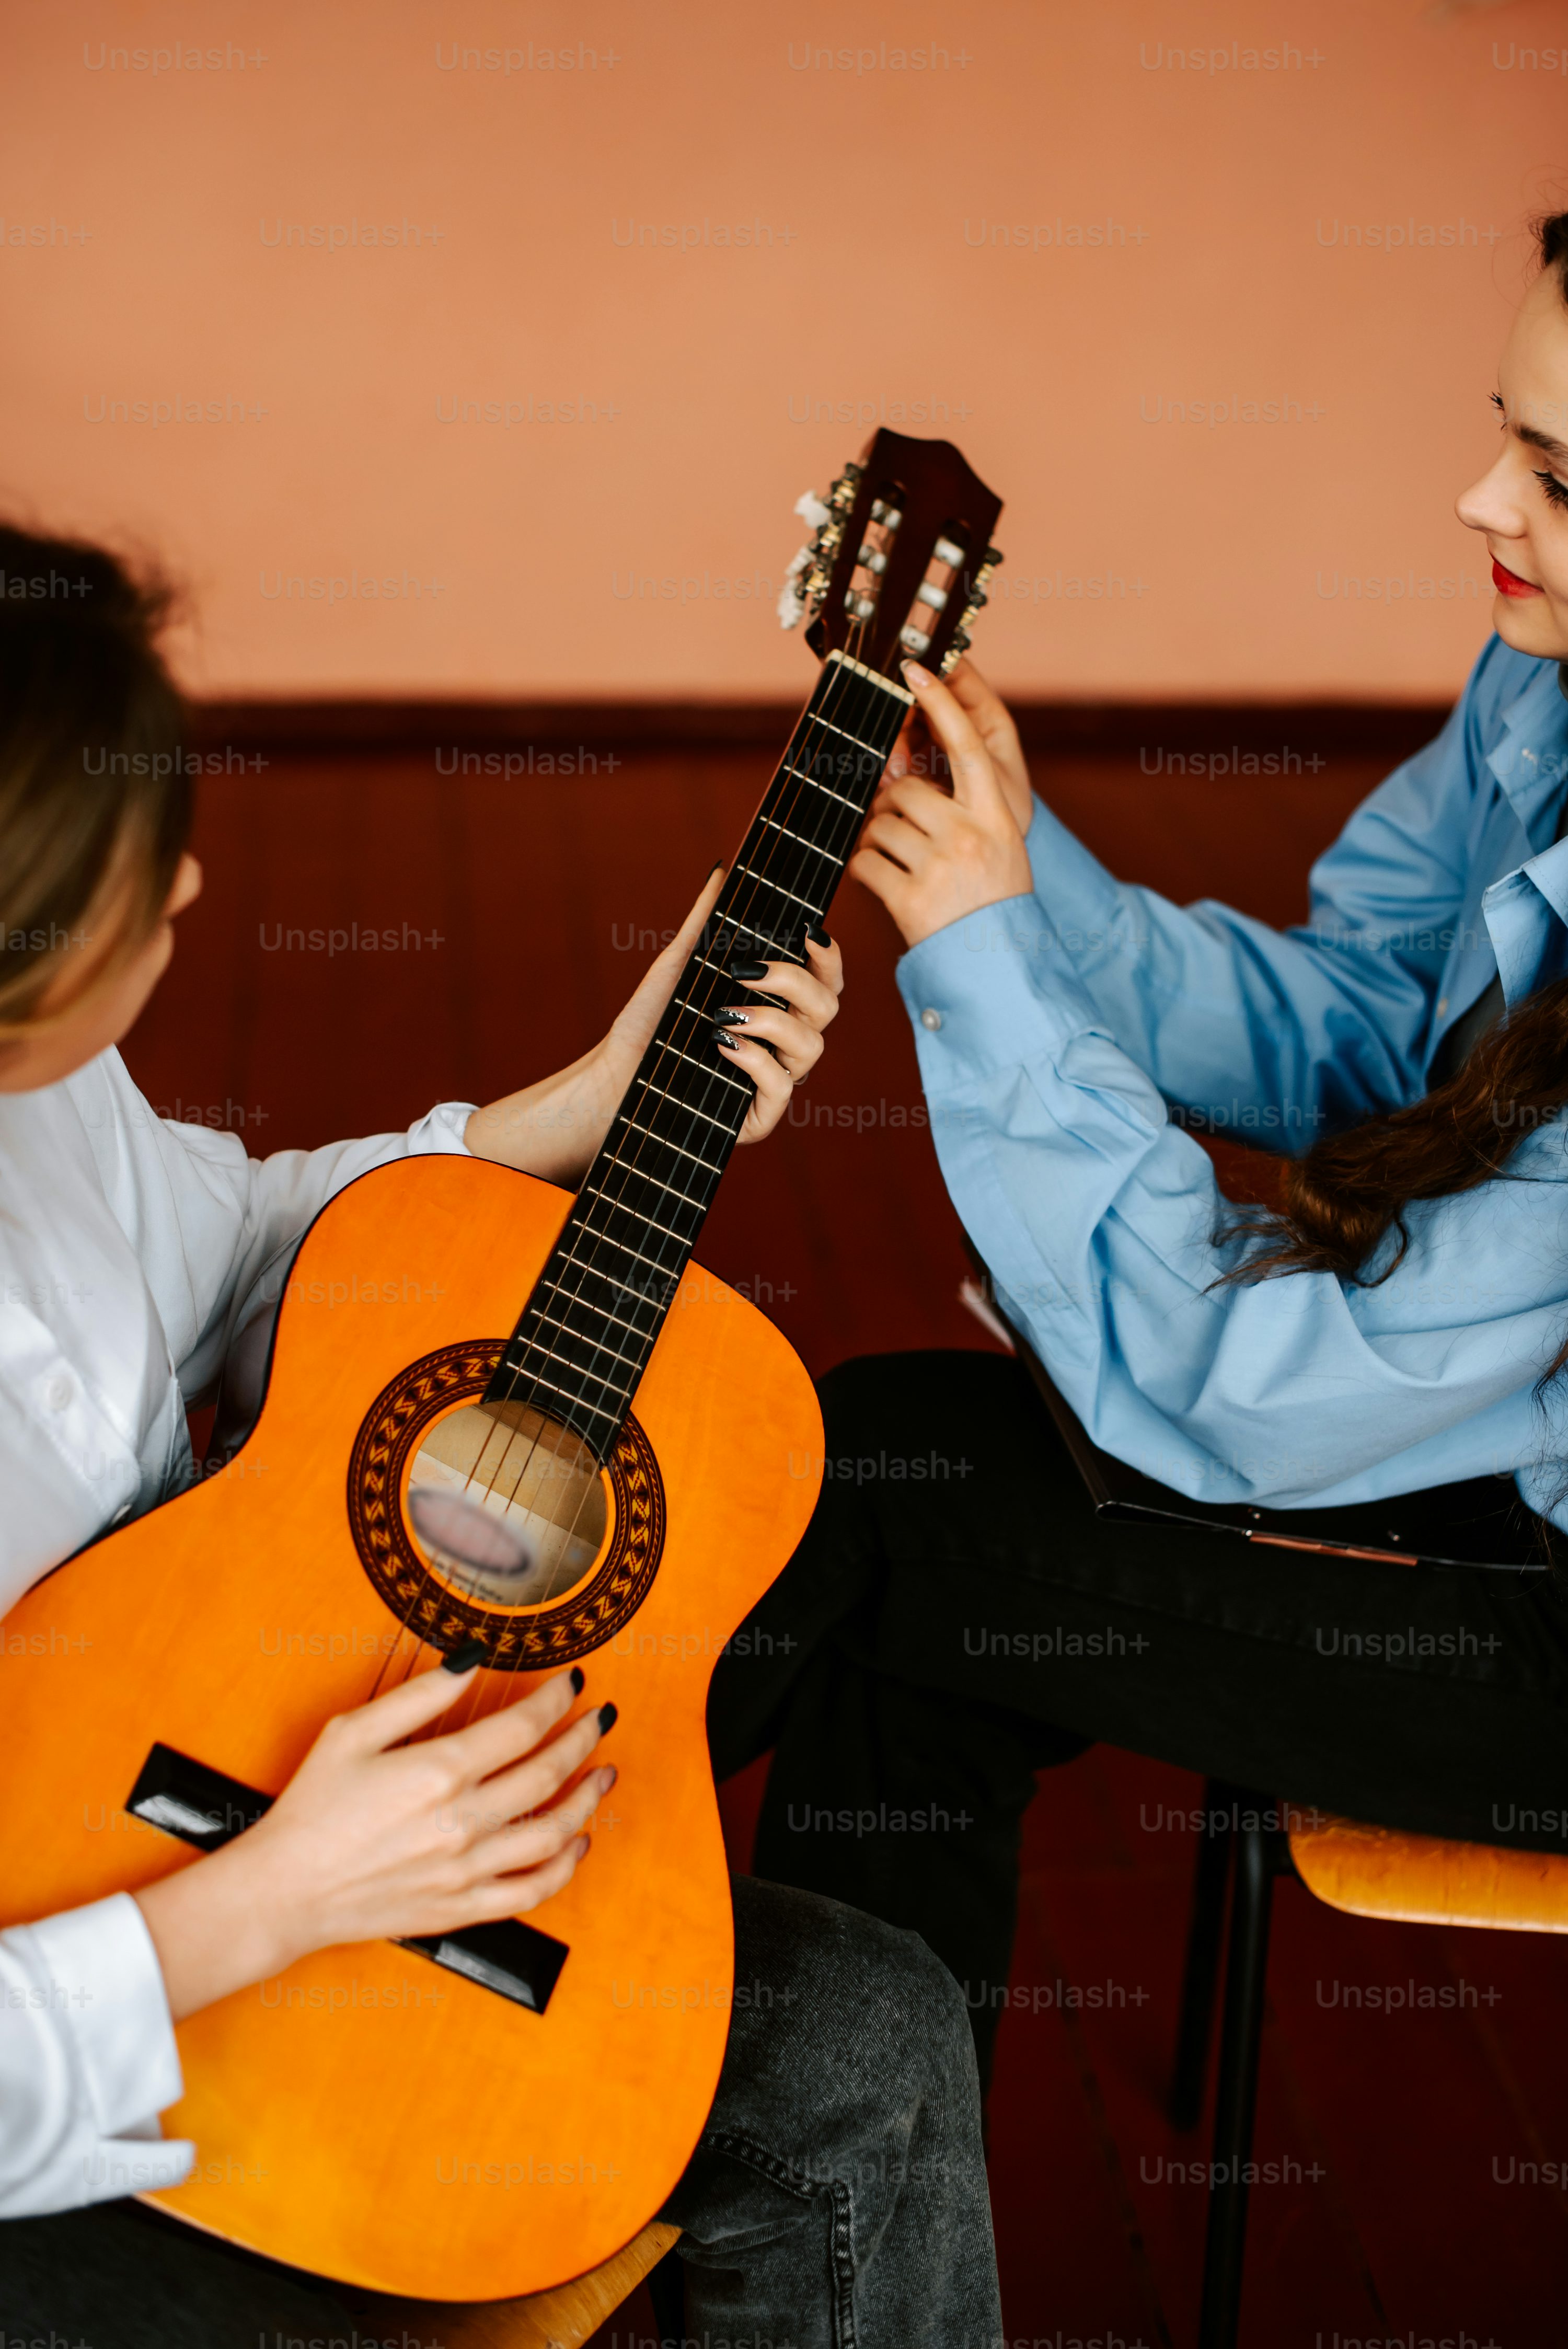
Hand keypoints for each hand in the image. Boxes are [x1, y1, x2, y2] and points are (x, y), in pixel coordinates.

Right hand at [135, 1665, 612, 2020]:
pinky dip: (564, 1867)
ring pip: (553, 1834)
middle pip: (549, 1774)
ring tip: (603, 1775)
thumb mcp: (353, 1732)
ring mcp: (465, 1871)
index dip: (558, 1700)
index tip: (573, 1684)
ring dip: (588, 1801)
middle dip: (585, 1739)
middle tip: (602, 1719)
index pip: (523, 1727)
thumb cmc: (312, 1808)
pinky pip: (532, 1892)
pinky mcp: (461, 1908)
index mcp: (437, 1772)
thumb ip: (420, 1695)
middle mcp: (460, 1822)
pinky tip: (576, 1843)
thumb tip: (471, 1658)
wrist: (285, 1891)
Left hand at [464, 865, 843, 1184]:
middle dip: (793, 982)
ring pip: (812, 1047)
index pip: (826, 977)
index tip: (805, 933)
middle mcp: (786, 1042)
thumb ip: (705, 923)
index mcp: (779, 1005)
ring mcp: (777, 1080)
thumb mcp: (677, 965)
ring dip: (772, 1022)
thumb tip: (721, 871)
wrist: (614, 1075)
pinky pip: (782, 1088)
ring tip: (723, 1013)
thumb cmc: (651, 1021)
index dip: (828, 955)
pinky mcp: (759, 1116)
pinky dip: (755, 1060)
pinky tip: (722, 1044)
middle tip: (744, 971)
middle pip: (827, 1007)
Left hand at [850, 662, 1033, 949]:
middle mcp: (969, 836)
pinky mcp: (910, 898)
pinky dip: (865, 870)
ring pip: (880, 825)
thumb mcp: (999, 846)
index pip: (968, 747)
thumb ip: (964, 810)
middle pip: (906, 791)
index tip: (915, 671)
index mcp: (996, 817)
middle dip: (894, 808)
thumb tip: (904, 784)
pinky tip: (885, 884)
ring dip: (878, 841)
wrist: (997, 965)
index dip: (942, 704)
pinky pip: (865, 862)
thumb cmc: (993, 901)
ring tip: (901, 865)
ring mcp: (939, 867)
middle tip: (903, 832)